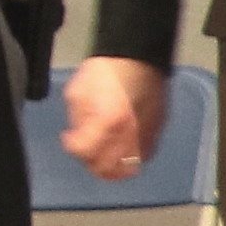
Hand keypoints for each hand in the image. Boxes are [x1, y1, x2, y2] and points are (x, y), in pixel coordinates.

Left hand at [55, 58, 164, 182]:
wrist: (139, 57)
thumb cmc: (109, 70)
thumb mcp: (79, 91)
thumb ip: (77, 119)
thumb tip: (78, 135)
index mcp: (107, 121)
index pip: (84, 152)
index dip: (71, 146)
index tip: (68, 137)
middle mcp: (128, 132)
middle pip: (106, 168)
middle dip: (90, 161)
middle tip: (85, 150)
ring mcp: (145, 134)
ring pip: (127, 169)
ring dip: (112, 166)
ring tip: (104, 154)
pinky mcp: (156, 132)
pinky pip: (143, 157)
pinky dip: (130, 159)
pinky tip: (121, 148)